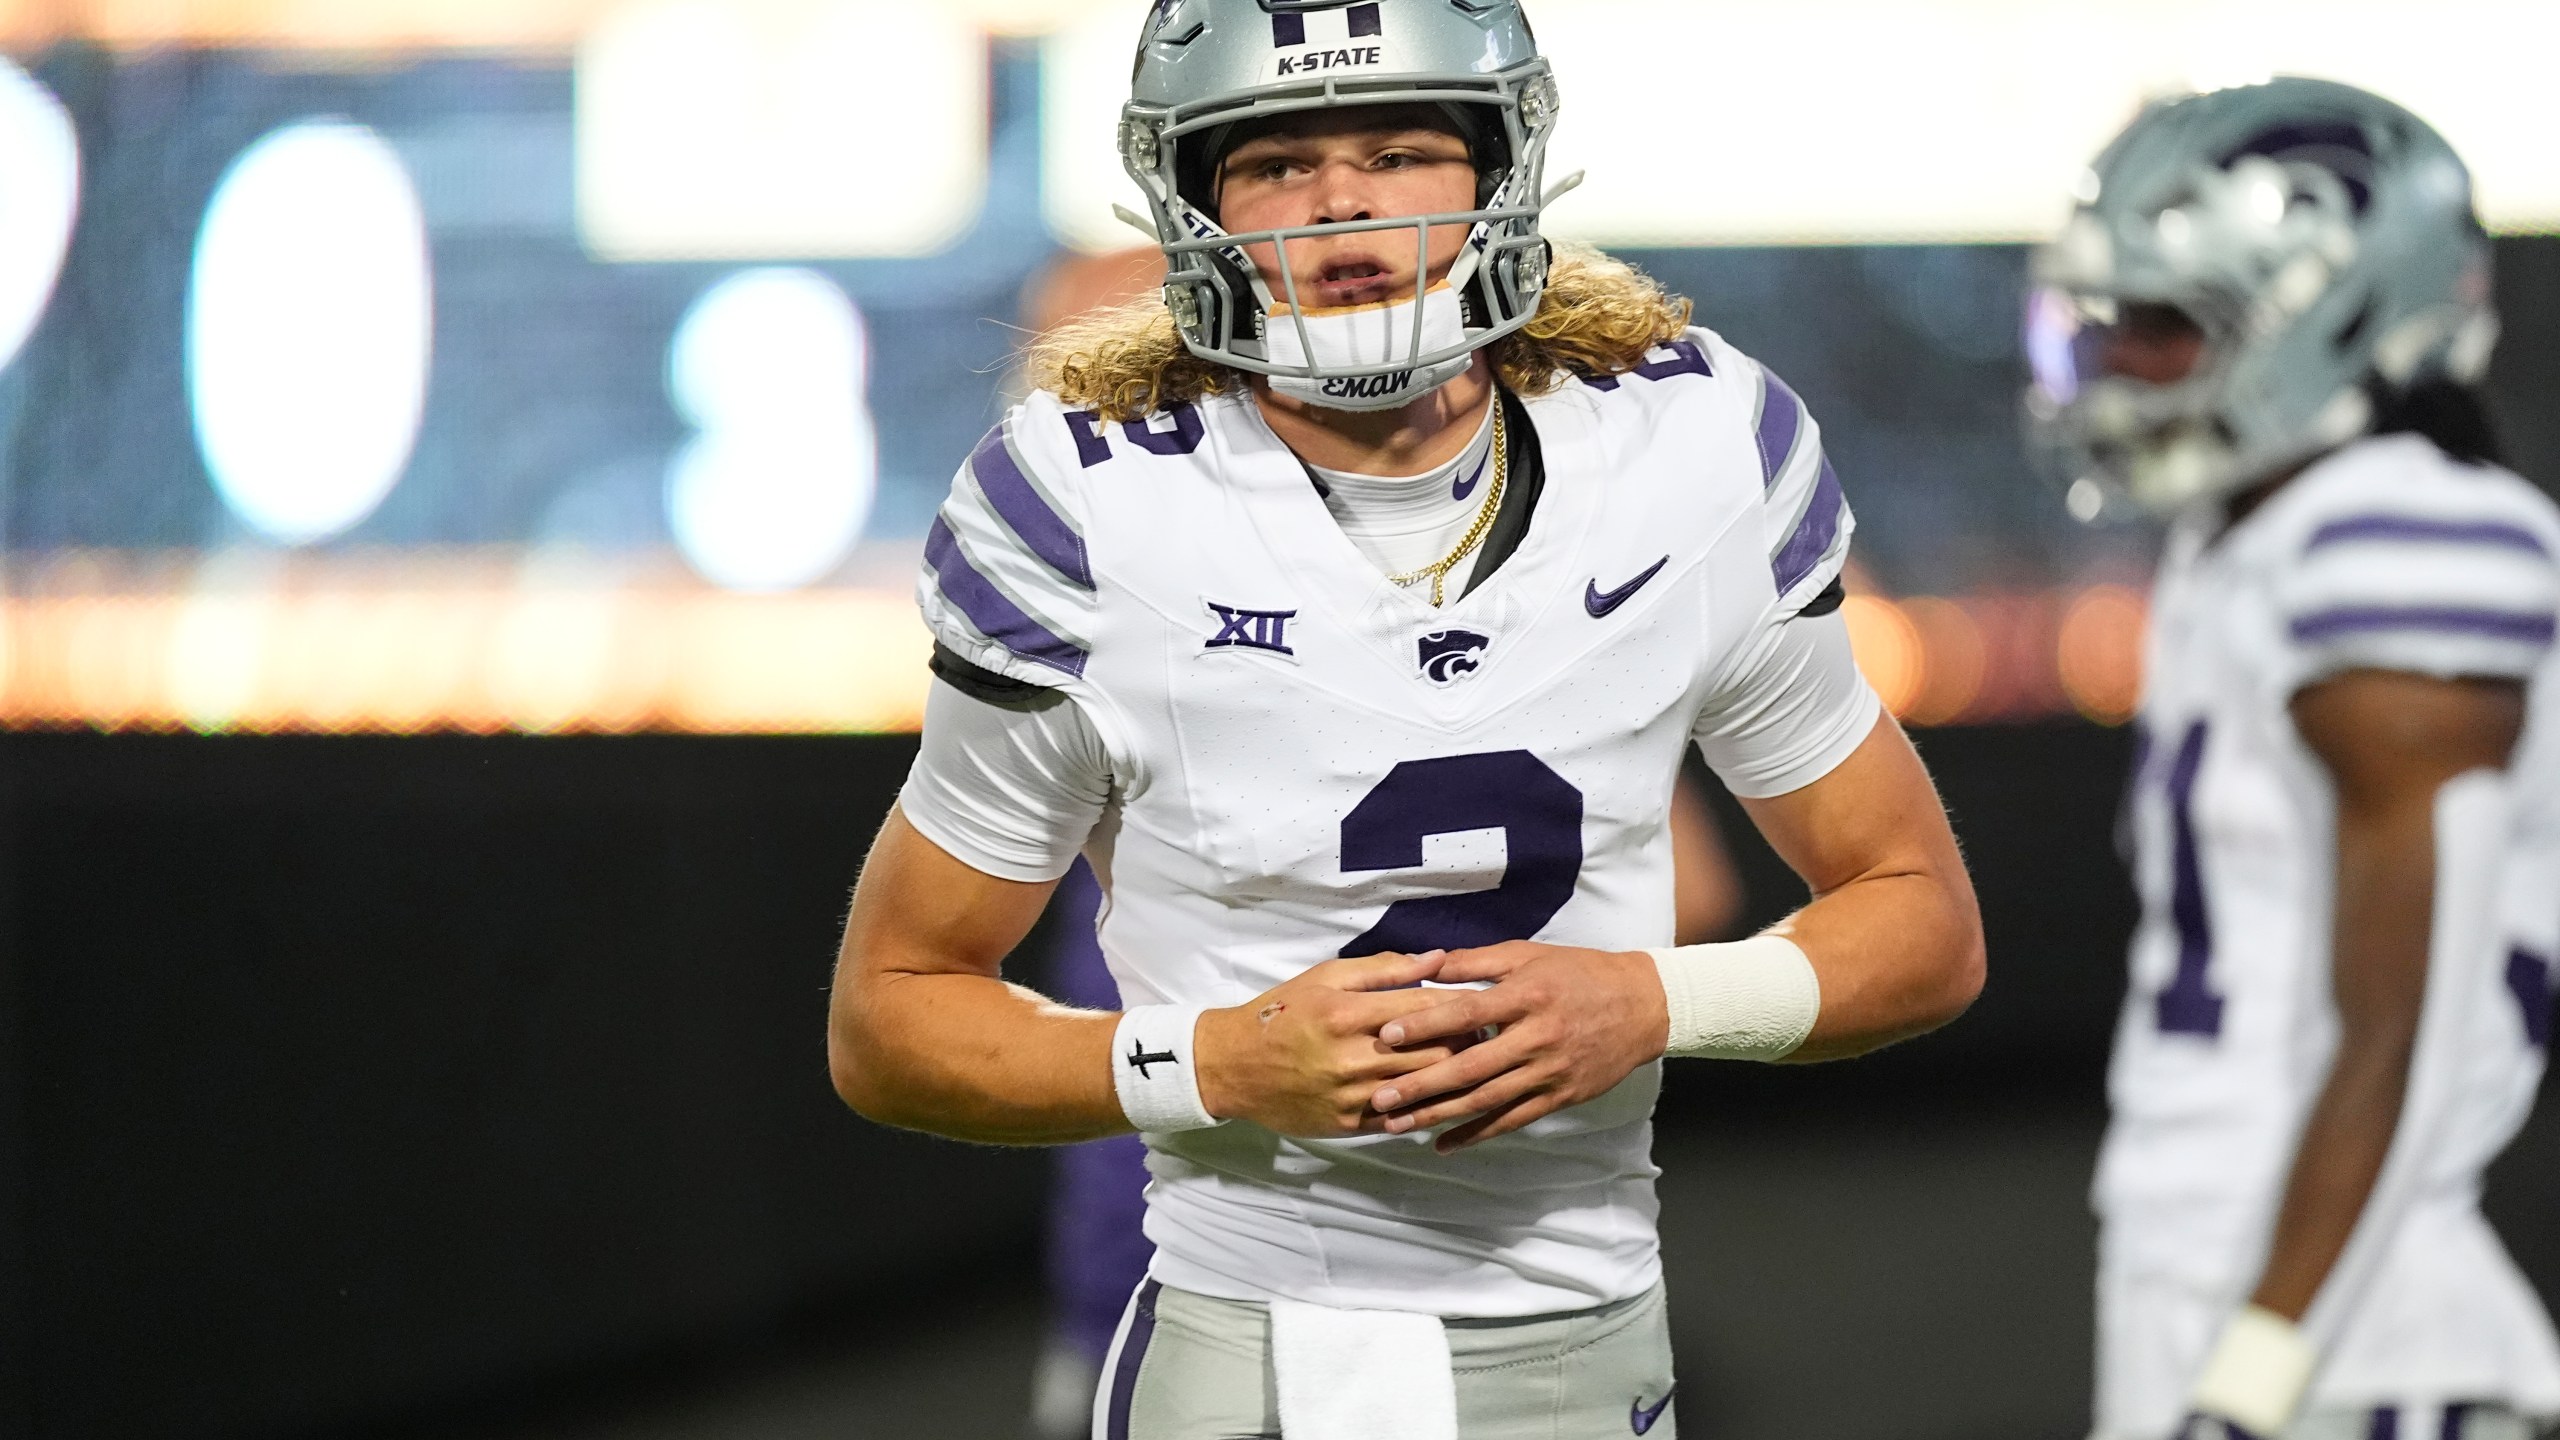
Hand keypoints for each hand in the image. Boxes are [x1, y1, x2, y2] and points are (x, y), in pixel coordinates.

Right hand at [1193, 951, 1470, 1138]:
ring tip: (1478, 1064)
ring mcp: (1351, 1095)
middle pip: (1434, 1051)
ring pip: (1424, 1088)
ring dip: (1456, 1077)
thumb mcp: (1326, 977)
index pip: (1426, 1009)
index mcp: (1349, 1013)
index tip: (1486, 1003)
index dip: (1463, 1006)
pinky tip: (1444, 1097)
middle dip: (1469, 1042)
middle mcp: (1353, 1056)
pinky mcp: (1347, 1124)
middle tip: (1492, 1034)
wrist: (1232, 1067)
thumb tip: (1437, 959)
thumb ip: (1384, 969)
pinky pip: (1400, 1119)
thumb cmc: (1282, 1013)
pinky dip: (1427, 1108)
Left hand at [1367, 941, 1668, 1152]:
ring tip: (1397, 1124)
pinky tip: (1444, 1143)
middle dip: (1422, 1084)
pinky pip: (1512, 1120)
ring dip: (1439, 1115)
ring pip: (1486, 1099)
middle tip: (1380, 1097)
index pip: (1467, 1014)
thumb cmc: (1580, 973)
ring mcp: (1548, 1072)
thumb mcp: (1529, 955)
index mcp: (1525, 996)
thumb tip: (1427, 963)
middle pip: (1470, 1066)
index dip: (1426, 1025)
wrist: (1642, 1006)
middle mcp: (1535, 1037)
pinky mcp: (1559, 1097)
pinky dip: (1477, 1134)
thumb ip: (1477, 962)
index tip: (1388, 1035)